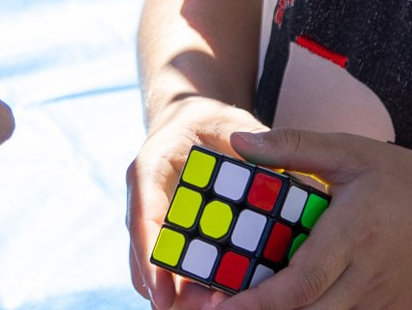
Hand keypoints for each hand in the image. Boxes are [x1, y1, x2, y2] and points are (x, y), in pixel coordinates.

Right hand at [127, 98, 268, 308]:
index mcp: (151, 167)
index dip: (150, 257)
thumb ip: (250, 141)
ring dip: (183, 296)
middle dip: (172, 291)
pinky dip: (193, 290)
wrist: (192, 123)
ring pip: (155, 272)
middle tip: (210, 308)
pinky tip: (224, 300)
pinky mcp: (171, 237)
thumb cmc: (212, 121)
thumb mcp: (231, 120)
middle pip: (146, 257)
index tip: (162, 295)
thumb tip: (267, 163)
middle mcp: (145, 199)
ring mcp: (155, 222)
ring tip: (223, 306)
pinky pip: (173, 272)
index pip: (143, 214)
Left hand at [215, 127, 411, 309]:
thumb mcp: (353, 152)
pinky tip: (286, 302)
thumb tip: (238, 143)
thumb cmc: (409, 182)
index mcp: (353, 235)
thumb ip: (293, 147)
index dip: (258, 301)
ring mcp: (377, 305)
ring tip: (239, 306)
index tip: (221, 303)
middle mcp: (364, 279)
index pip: (300, 283)